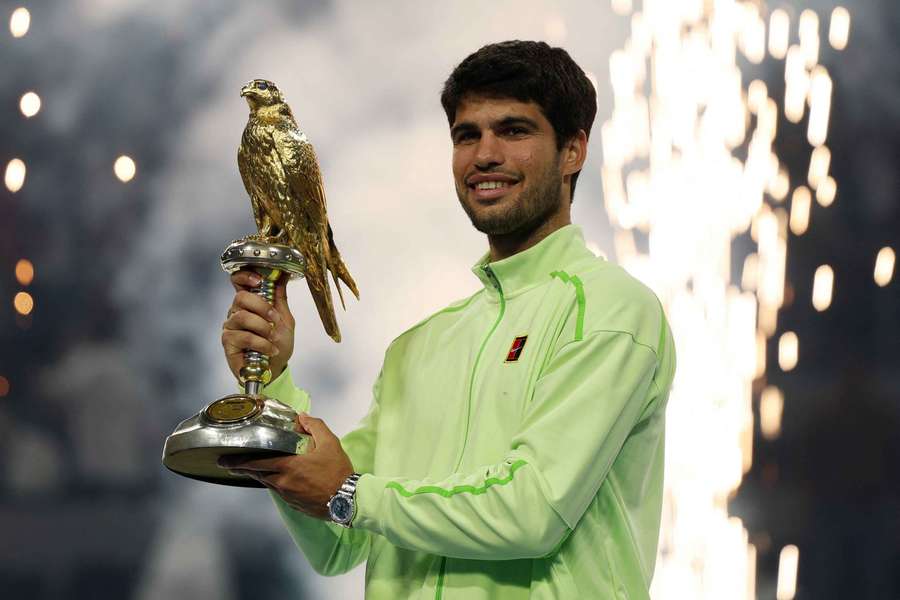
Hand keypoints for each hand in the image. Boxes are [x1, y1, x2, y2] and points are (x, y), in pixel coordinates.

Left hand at [219, 413, 354, 519]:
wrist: (348, 500)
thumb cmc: (338, 472)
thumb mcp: (331, 443)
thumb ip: (315, 426)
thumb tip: (302, 416)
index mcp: (289, 466)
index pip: (257, 463)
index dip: (239, 462)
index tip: (225, 460)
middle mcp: (283, 482)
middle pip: (257, 475)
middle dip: (240, 469)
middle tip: (227, 465)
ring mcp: (287, 496)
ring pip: (267, 483)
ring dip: (258, 475)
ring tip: (251, 469)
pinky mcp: (294, 505)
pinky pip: (279, 491)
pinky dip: (274, 483)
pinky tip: (277, 479)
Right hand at [222, 270, 294, 382]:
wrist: (276, 368)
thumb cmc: (278, 343)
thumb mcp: (285, 319)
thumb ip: (280, 298)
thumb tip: (283, 276)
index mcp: (249, 303)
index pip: (238, 281)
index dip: (245, 276)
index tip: (258, 281)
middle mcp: (236, 312)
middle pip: (241, 297)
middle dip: (262, 307)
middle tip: (274, 319)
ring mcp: (230, 327)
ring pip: (242, 317)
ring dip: (263, 327)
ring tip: (273, 337)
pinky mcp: (228, 342)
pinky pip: (243, 337)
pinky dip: (261, 343)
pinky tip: (270, 349)